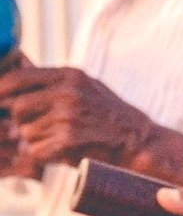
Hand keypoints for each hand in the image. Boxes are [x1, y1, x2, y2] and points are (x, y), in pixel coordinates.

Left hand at [0, 63, 153, 171]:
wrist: (137, 140)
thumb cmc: (107, 113)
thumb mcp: (83, 86)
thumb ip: (50, 78)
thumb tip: (16, 60)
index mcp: (69, 75)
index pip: (15, 79)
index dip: (0, 92)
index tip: (0, 103)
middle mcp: (67, 91)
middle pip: (17, 107)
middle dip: (22, 121)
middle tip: (40, 127)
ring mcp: (68, 115)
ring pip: (25, 132)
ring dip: (35, 140)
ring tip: (58, 138)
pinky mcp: (69, 138)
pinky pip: (35, 150)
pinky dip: (44, 155)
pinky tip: (61, 151)